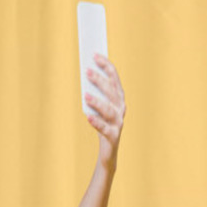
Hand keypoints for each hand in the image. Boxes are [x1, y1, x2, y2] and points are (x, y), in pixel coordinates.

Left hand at [85, 53, 125, 170]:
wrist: (108, 151)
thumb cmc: (102, 125)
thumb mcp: (99, 108)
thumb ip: (95, 94)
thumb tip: (85, 76)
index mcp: (119, 99)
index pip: (114, 79)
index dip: (106, 66)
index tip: (95, 55)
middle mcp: (121, 109)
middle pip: (111, 92)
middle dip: (100, 80)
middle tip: (87, 71)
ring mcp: (118, 123)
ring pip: (109, 110)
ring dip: (97, 101)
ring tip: (85, 95)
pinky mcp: (113, 136)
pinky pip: (104, 128)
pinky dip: (96, 122)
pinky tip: (88, 116)